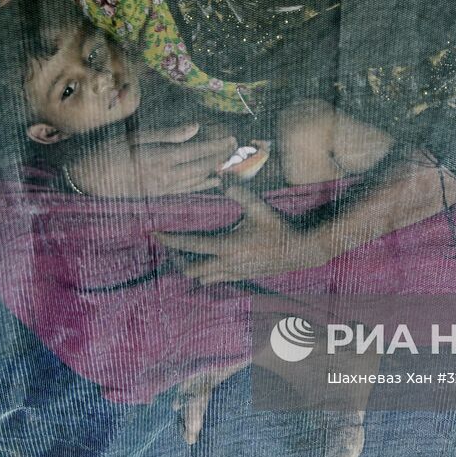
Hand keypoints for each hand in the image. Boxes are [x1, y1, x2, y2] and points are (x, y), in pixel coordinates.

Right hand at [62, 123, 236, 197]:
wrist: (87, 179)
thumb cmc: (107, 151)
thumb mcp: (135, 136)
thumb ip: (167, 134)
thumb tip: (195, 128)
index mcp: (159, 158)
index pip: (197, 152)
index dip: (216, 146)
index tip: (231, 138)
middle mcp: (164, 176)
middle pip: (201, 167)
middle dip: (220, 158)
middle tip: (236, 148)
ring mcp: (161, 189)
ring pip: (196, 181)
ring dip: (215, 172)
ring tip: (230, 162)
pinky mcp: (157, 197)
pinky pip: (185, 192)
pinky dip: (202, 186)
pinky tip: (213, 182)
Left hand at [155, 185, 328, 281]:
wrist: (299, 251)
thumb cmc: (278, 228)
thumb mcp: (258, 207)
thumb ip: (238, 192)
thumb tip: (221, 176)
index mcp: (226, 247)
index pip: (190, 245)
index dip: (170, 240)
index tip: (156, 234)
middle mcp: (226, 264)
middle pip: (191, 270)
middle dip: (177, 260)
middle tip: (169, 248)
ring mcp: (234, 274)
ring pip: (204, 278)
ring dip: (191, 268)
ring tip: (184, 256)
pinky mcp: (242, 277)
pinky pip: (217, 280)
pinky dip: (207, 273)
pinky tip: (207, 262)